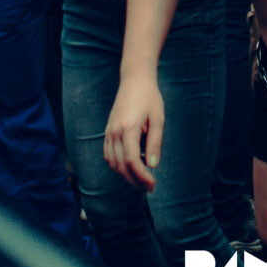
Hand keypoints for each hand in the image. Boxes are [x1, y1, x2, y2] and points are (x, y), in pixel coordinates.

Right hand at [104, 76, 164, 190]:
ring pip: (112, 163)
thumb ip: (155, 142)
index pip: (131, 160)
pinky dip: (118, 165)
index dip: (141, 176)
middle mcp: (115, 132)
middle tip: (149, 185)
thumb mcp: (158, 118)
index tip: (152, 184)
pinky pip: (109, 155)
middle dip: (134, 180)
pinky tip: (130, 166)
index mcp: (128, 128)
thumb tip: (153, 165)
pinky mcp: (108, 131)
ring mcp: (109, 132)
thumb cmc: (149, 98)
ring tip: (141, 178)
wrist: (134, 80)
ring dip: (125, 175)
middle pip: (120, 165)